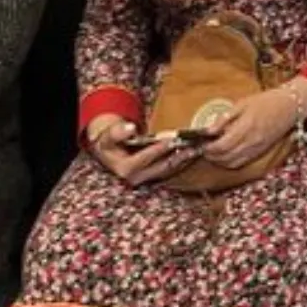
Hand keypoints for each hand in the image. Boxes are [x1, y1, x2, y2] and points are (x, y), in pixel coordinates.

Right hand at [85, 116, 199, 187]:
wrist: (109, 151)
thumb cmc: (109, 142)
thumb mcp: (109, 136)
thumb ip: (118, 132)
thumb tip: (131, 128)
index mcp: (125, 169)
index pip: (145, 159)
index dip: (158, 149)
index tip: (171, 140)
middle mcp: (137, 177)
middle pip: (161, 167)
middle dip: (177, 156)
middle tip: (193, 145)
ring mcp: (146, 178)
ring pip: (169, 169)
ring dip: (183, 159)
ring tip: (198, 147)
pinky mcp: (154, 175)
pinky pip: (171, 168)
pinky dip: (182, 160)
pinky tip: (193, 151)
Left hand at [201, 86, 306, 170]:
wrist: (290, 106)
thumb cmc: (266, 101)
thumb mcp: (242, 104)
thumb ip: (224, 119)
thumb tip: (208, 131)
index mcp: (245, 127)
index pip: (221, 146)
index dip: (209, 148)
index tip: (202, 144)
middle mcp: (251, 142)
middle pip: (225, 157)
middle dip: (211, 155)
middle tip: (204, 148)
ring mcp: (256, 149)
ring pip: (232, 163)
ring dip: (219, 161)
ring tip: (213, 152)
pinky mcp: (260, 152)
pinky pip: (241, 163)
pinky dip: (230, 162)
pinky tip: (226, 154)